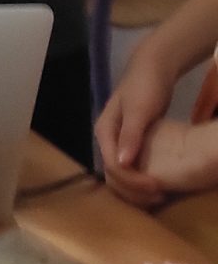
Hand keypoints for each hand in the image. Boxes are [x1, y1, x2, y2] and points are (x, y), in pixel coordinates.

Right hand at [96, 46, 175, 192]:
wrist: (154, 67)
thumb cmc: (145, 85)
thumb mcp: (139, 109)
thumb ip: (130, 135)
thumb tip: (122, 163)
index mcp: (104, 132)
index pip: (113, 166)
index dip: (132, 181)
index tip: (156, 188)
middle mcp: (107, 139)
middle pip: (113, 174)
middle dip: (133, 189)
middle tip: (159, 196)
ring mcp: (118, 141)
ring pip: (121, 173)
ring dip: (136, 187)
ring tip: (158, 194)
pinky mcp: (130, 141)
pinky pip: (131, 166)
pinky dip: (141, 177)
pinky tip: (155, 182)